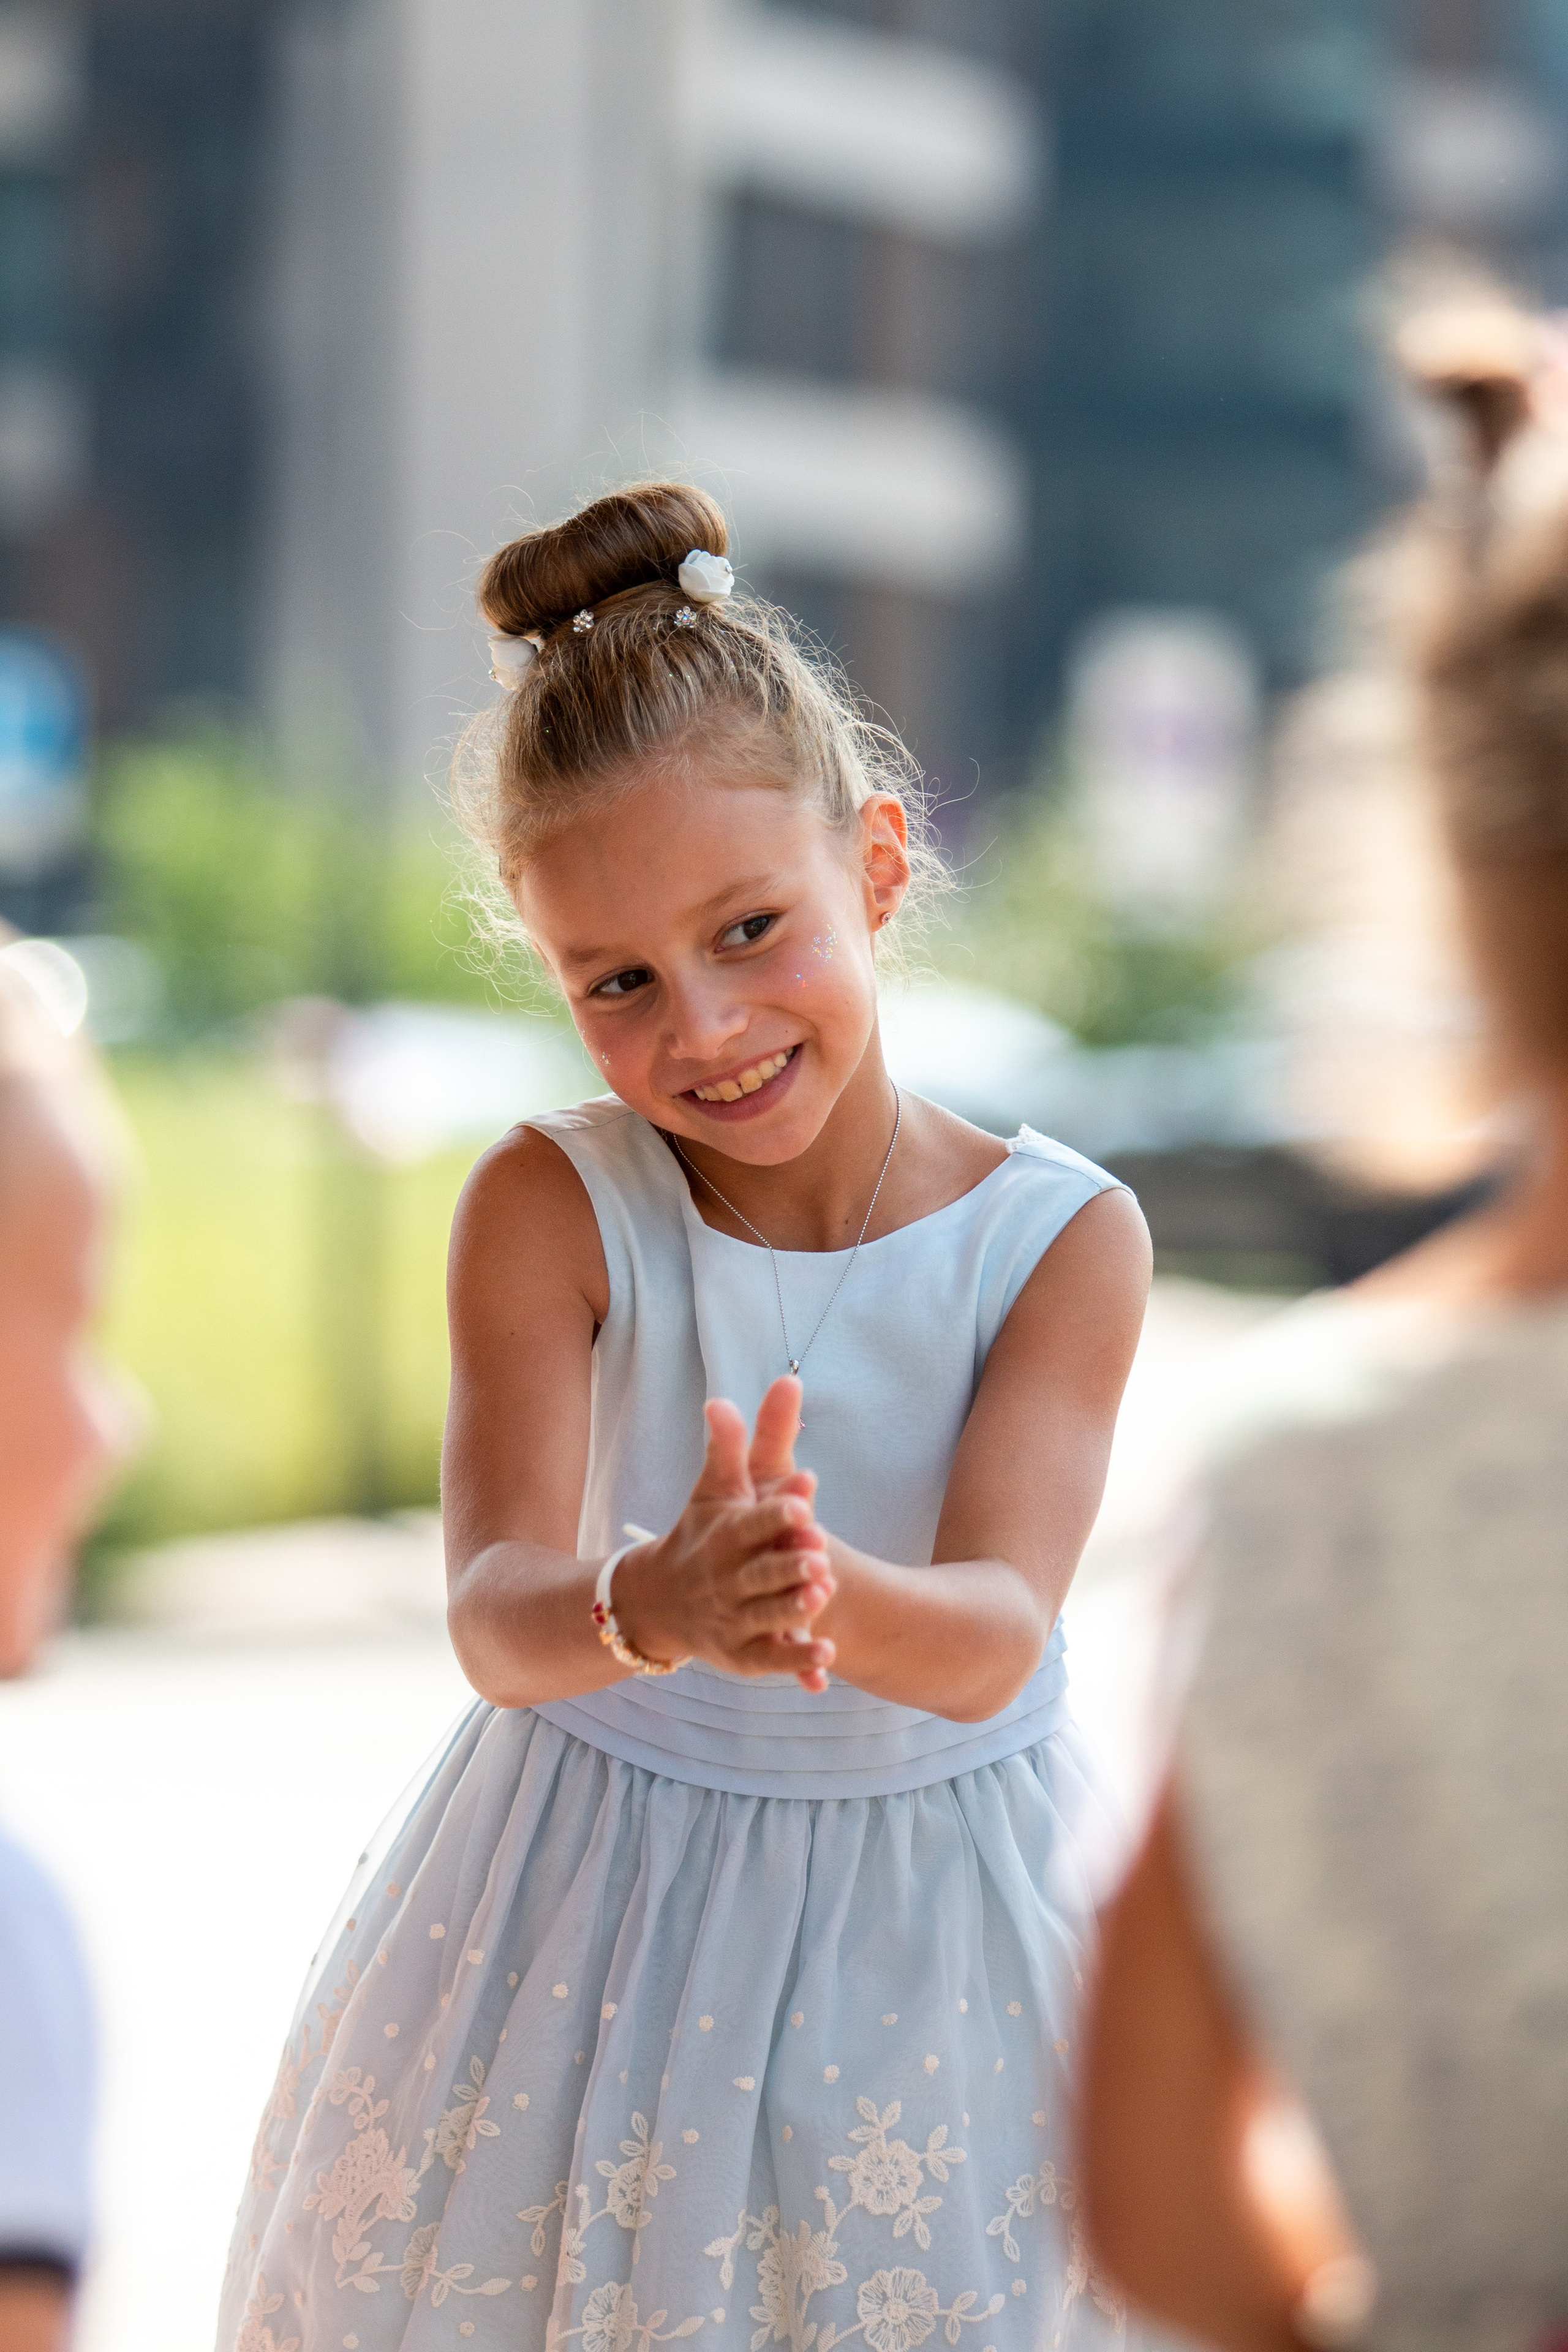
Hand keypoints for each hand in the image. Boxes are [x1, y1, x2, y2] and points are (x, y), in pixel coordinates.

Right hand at [613, 1378, 835, 1688]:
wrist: (659, 1601)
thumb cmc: (700, 1535)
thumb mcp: (714, 1491)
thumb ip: (728, 1447)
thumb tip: (720, 1398)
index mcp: (722, 1537)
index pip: (749, 1524)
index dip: (775, 1512)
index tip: (804, 1498)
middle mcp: (725, 1581)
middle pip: (759, 1573)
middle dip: (788, 1564)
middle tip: (821, 1554)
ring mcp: (732, 1621)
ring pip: (767, 1617)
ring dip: (795, 1608)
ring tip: (824, 1593)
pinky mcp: (742, 1656)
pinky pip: (772, 1661)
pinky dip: (798, 1663)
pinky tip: (828, 1657)